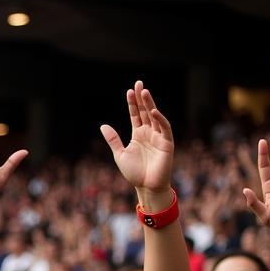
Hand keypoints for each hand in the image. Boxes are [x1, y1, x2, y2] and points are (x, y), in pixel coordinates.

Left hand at [100, 80, 173, 200]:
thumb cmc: (134, 173)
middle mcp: (149, 133)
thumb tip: (103, 125)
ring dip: (150, 104)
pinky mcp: (167, 143)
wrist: (146, 187)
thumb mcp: (120, 154)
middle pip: (145, 111)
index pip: (135, 115)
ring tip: (144, 92)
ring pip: (154, 116)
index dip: (132, 103)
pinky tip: (153, 111)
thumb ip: (113, 140)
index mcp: (138, 134)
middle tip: (138, 83)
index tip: (129, 91)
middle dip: (142, 98)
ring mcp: (158, 136)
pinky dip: (159, 119)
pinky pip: (164, 128)